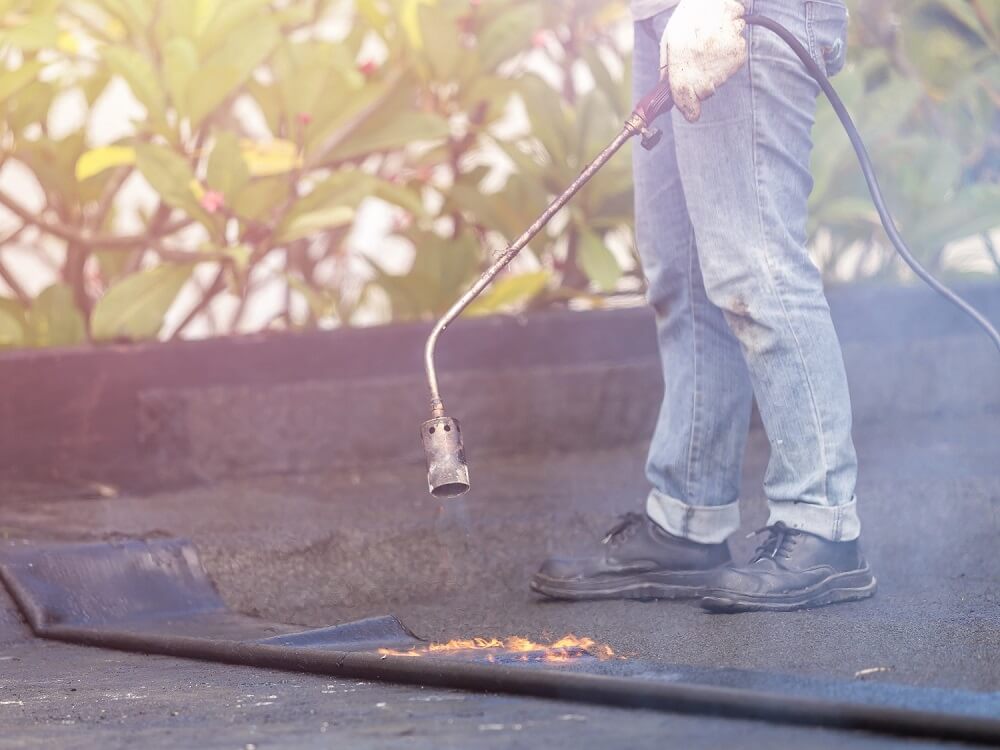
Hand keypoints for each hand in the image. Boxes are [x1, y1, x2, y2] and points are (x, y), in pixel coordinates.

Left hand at [660, 0, 747, 121]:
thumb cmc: (686, 20)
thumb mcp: (668, 42)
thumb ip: (667, 69)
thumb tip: (667, 88)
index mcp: (682, 71)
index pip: (688, 106)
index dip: (689, 109)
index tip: (691, 111)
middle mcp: (703, 72)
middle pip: (705, 92)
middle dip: (700, 81)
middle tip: (696, 57)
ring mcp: (723, 65)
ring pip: (720, 78)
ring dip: (714, 65)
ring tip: (708, 43)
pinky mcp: (739, 56)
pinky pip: (732, 64)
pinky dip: (727, 54)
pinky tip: (720, 39)